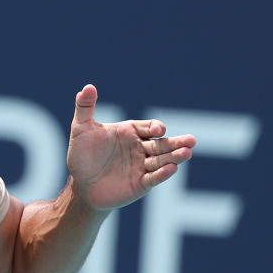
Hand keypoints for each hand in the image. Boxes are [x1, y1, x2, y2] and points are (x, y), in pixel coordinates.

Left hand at [66, 84, 196, 209]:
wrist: (80, 185)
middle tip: (192, 140)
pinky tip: (172, 168)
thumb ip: (85, 108)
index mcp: (130, 132)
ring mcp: (142, 166)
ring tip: (187, 153)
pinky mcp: (140, 184)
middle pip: (162, 143)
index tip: (157, 130)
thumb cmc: (81, 155)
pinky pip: (154, 178)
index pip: (149, 127)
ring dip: (175, 156)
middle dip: (176, 142)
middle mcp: (140, 148)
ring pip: (162, 160)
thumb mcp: (80, 129)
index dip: (155, 127)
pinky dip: (162, 173)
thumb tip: (87, 87)